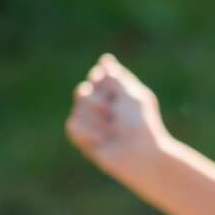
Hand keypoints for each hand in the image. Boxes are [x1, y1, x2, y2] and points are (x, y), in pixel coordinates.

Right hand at [66, 53, 169, 178]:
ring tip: (113, 133)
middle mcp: (102, 105)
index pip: (97, 76)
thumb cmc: (141, 124)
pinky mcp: (84, 138)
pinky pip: (72, 125)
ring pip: (77, 109)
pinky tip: (102, 142)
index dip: (102, 83)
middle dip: (97, 104)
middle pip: (82, 91)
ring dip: (97, 122)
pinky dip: (89, 133)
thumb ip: (116, 77)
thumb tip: (106, 59)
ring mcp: (92, 121)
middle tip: (114, 116)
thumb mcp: (131, 95)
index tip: (116, 95)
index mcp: (117, 92)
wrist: (140, 155)